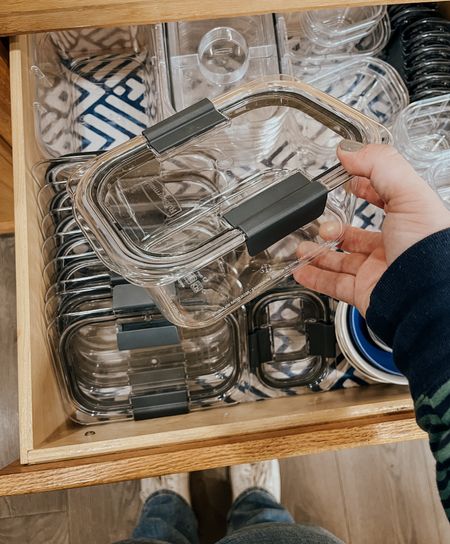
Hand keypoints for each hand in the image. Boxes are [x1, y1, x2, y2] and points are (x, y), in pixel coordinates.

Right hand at [294, 141, 449, 315]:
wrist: (426, 297)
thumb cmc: (428, 247)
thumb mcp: (409, 194)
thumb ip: (380, 166)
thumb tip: (349, 151)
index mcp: (408, 221)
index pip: (382, 200)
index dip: (363, 188)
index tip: (344, 181)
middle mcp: (393, 247)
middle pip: (357, 236)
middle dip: (335, 228)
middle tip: (319, 221)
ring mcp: (377, 271)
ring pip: (341, 261)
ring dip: (318, 253)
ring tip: (301, 246)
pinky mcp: (364, 292)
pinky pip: (334, 285)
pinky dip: (315, 278)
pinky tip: (301, 269)